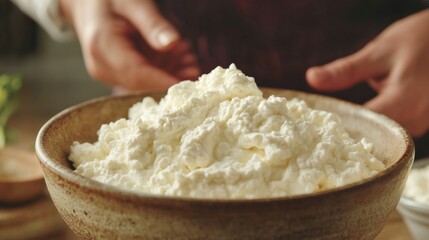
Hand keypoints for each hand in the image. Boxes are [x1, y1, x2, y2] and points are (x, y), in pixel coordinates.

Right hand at [59, 0, 199, 89]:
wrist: (85, 1)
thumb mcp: (132, 1)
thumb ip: (152, 23)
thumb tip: (172, 44)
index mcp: (102, 46)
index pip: (136, 74)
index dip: (164, 81)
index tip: (190, 83)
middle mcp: (101, 66)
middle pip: (141, 84)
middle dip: (170, 78)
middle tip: (194, 67)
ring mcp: (107, 72)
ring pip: (144, 84)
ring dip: (169, 74)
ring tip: (189, 59)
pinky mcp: (115, 73)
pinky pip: (142, 78)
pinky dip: (161, 70)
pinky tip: (178, 59)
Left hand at [306, 9, 428, 136]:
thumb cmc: (415, 41)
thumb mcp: (377, 52)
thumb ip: (346, 70)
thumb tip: (312, 78)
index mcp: (405, 99)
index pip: (366, 125)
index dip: (342, 127)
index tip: (320, 126)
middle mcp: (418, 118)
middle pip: (376, 137)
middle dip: (350, 133)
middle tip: (323, 130)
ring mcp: (423, 123)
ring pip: (386, 138)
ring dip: (365, 132)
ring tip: (340, 125)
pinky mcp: (422, 123)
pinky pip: (395, 133)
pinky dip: (377, 126)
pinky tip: (362, 120)